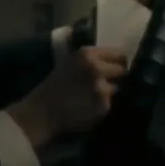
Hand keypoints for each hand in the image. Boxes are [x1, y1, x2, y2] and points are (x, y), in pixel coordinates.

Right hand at [7, 47, 127, 148]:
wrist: (42, 111)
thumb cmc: (53, 86)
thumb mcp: (69, 64)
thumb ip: (91, 60)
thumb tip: (115, 61)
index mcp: (87, 55)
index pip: (119, 54)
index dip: (117, 62)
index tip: (113, 68)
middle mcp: (96, 68)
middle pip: (122, 70)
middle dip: (116, 76)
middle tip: (104, 83)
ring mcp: (101, 88)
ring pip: (118, 88)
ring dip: (109, 92)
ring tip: (93, 97)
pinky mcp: (104, 105)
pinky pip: (111, 103)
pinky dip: (103, 105)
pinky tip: (89, 107)